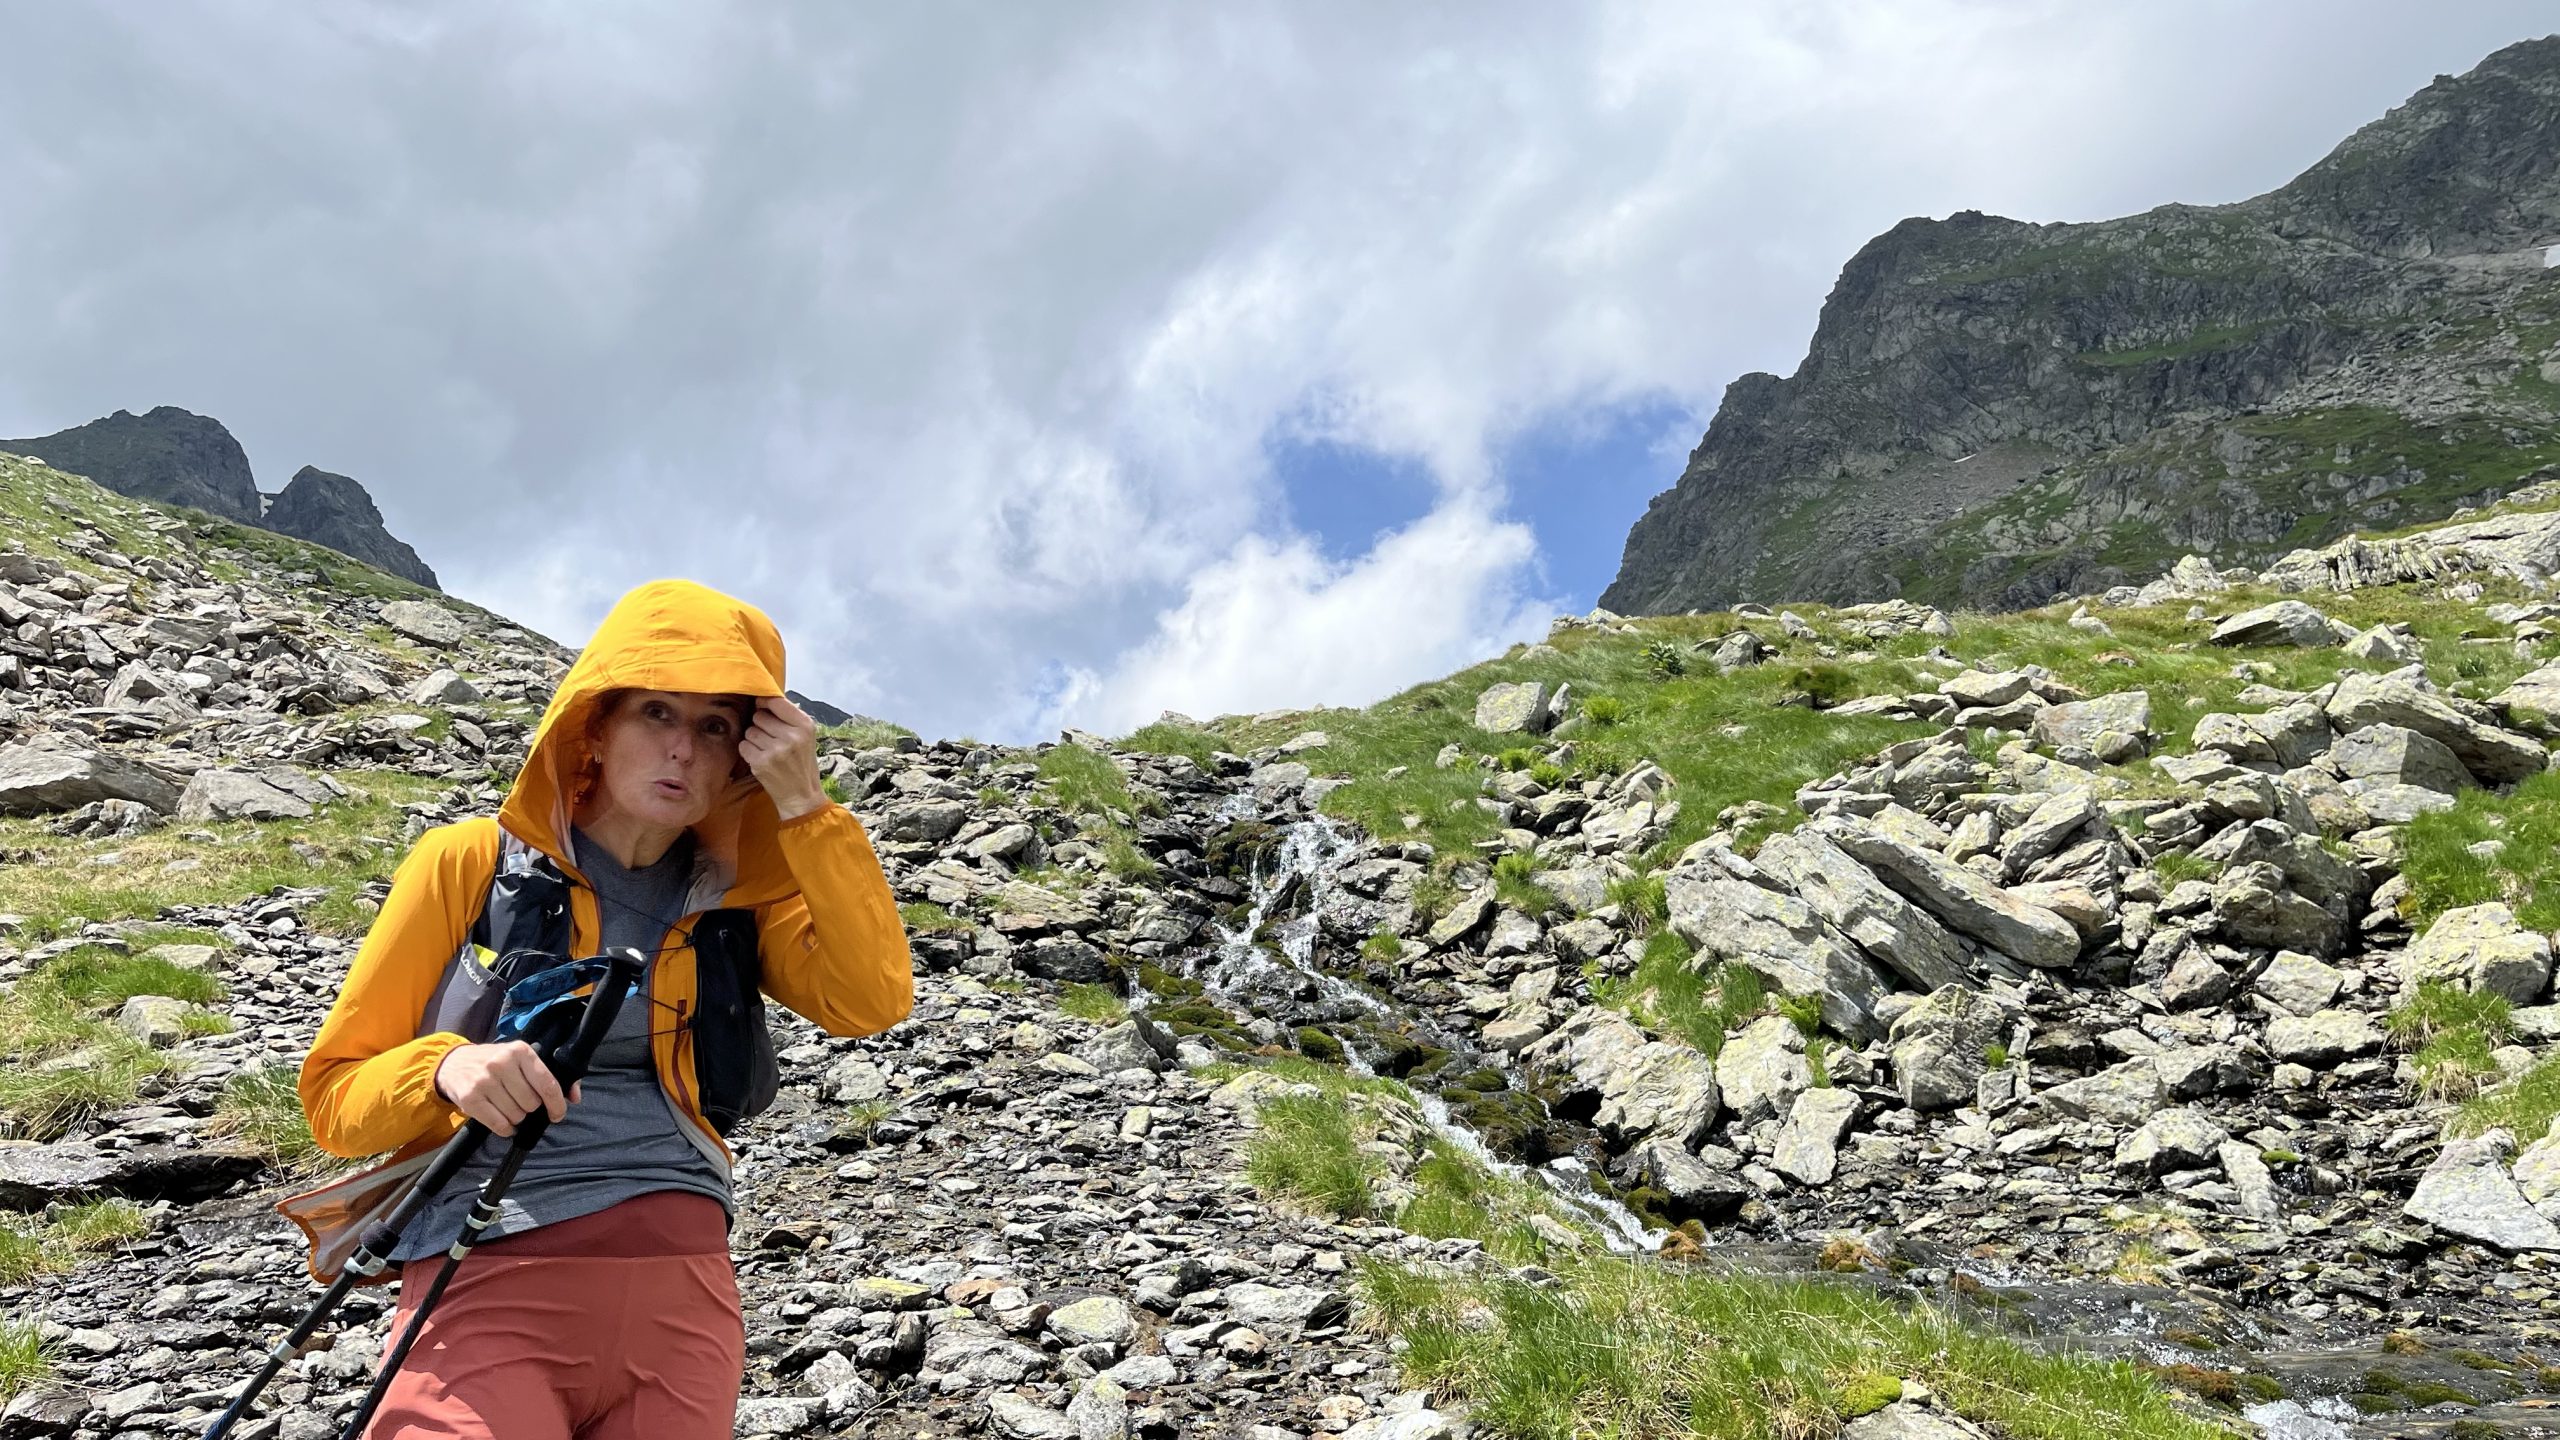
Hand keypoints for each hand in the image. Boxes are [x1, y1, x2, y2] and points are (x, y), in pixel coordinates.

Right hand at [434, 1041, 582, 1136]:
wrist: (453, 1062)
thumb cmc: (495, 1062)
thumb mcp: (521, 1059)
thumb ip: (551, 1076)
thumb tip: (574, 1097)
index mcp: (521, 1051)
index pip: (547, 1083)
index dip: (556, 1104)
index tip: (557, 1114)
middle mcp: (502, 1063)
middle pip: (531, 1103)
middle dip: (530, 1108)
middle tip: (520, 1101)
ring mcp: (484, 1081)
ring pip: (516, 1115)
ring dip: (516, 1117)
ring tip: (508, 1106)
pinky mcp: (470, 1098)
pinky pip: (499, 1125)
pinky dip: (505, 1129)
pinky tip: (503, 1121)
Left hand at [739, 695, 826, 820]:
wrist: (801, 795)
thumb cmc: (801, 762)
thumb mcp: (806, 736)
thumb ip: (789, 716)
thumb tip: (765, 698)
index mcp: (805, 726)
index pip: (776, 702)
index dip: (764, 703)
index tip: (762, 707)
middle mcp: (792, 737)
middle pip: (759, 716)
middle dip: (760, 725)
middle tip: (770, 738)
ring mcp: (776, 750)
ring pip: (750, 731)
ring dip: (754, 739)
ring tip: (767, 750)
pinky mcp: (761, 763)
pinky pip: (744, 745)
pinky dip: (748, 751)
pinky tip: (761, 758)